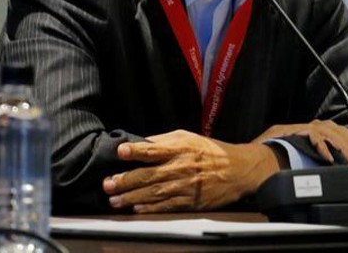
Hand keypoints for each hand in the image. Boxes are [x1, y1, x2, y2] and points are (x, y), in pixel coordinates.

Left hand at [102, 129, 280, 212]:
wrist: (239, 170)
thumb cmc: (212, 152)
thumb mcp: (190, 138)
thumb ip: (165, 141)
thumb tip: (141, 144)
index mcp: (181, 148)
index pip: (155, 149)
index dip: (136, 151)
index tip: (121, 151)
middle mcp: (181, 167)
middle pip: (149, 174)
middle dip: (126, 180)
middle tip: (108, 184)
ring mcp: (186, 186)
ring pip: (154, 193)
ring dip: (132, 197)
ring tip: (114, 200)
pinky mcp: (191, 201)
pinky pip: (166, 206)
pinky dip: (150, 208)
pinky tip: (137, 209)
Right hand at [253, 119, 347, 164]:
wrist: (244, 169)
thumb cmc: (258, 173)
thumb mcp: (285, 168)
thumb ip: (302, 166)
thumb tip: (322, 176)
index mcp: (297, 135)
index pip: (326, 129)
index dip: (342, 137)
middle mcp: (296, 129)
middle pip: (330, 126)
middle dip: (347, 141)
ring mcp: (293, 130)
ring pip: (326, 129)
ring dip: (341, 146)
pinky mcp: (291, 134)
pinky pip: (314, 135)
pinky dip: (323, 146)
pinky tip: (330, 158)